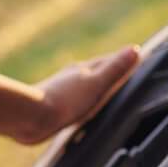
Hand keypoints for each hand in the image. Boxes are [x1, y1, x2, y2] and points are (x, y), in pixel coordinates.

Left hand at [13, 45, 139, 142]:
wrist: (31, 116)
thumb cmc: (65, 100)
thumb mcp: (96, 83)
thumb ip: (115, 69)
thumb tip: (135, 49)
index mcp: (84, 70)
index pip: (108, 61)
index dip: (122, 59)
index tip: (136, 54)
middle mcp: (72, 77)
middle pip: (95, 71)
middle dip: (108, 71)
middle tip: (122, 70)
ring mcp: (62, 90)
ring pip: (83, 85)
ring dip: (94, 86)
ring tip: (103, 89)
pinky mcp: (53, 106)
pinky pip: (74, 101)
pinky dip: (82, 101)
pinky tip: (80, 109)